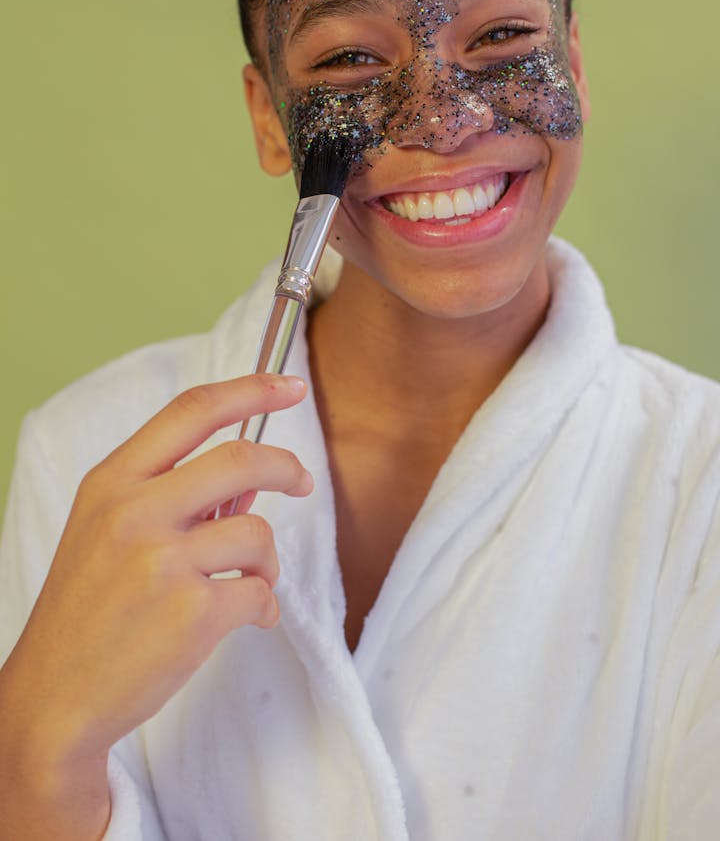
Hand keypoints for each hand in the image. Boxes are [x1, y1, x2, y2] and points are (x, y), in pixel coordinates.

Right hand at [0, 373, 310, 836]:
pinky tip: (248, 618)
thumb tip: (250, 475)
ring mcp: (162, 562)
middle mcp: (134, 512)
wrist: (54, 698)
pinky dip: (265, 606)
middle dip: (285, 467)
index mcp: (112, 482)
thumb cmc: (88, 610)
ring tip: (250, 582)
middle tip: (301, 481)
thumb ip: (171, 494)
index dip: (251, 390)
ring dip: (267, 559)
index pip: (192, 411)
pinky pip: (259, 593)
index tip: (291, 386)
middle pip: (240, 457)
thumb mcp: (108, 531)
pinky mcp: (191, 614)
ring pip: (257, 532)